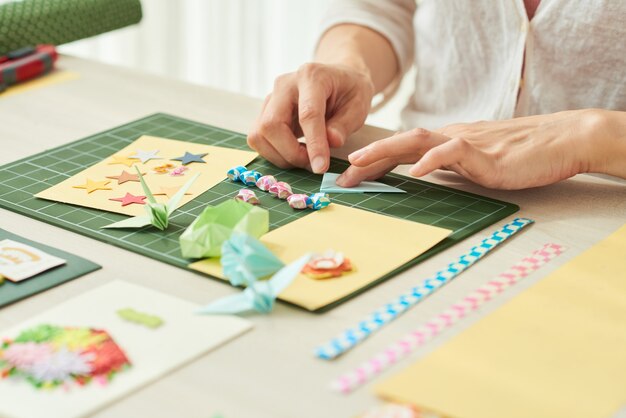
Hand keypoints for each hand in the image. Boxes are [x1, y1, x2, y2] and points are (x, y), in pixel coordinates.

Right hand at [247, 62, 374, 172]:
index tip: (321, 167)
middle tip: (313, 164)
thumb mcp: (358, 105)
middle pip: (271, 124)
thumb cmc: (349, 91)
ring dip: (281, 156)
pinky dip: (274, 153)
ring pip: (259, 135)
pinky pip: (259, 139)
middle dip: (290, 153)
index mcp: (311, 77)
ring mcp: (270, 98)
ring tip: (305, 159)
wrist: (336, 78)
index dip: (314, 144)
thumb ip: (344, 124)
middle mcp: (284, 85)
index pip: (308, 114)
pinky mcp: (264, 112)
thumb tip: (331, 142)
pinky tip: (295, 153)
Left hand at [337, 110, 612, 189]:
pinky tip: (415, 171)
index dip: (375, 163)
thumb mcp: (476, 164)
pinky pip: (451, 151)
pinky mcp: (483, 151)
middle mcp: (449, 138)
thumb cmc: (519, 155)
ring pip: (416, 140)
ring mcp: (465, 142)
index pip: (403, 151)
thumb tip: (427, 179)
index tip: (351, 179)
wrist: (559, 141)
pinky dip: (431, 160)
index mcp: (446, 143)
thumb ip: (451, 169)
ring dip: (385, 152)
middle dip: (368, 159)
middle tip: (342, 178)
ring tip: (360, 163)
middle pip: (400, 144)